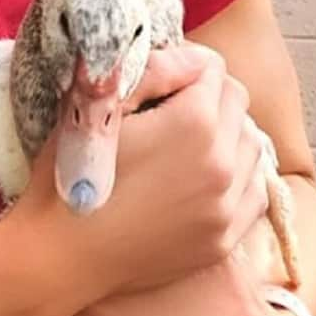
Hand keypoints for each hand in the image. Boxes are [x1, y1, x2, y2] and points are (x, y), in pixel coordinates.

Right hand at [5, 43, 270, 315]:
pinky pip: (254, 192)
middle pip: (238, 104)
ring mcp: (227, 206)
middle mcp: (223, 164)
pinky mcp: (224, 240)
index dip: (185, 66)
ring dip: (227, 135)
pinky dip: (237, 177)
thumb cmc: (71, 174)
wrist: (60, 256)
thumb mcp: (98, 106)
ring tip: (188, 143)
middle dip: (209, 97)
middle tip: (170, 108)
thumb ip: (152, 70)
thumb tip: (192, 59)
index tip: (161, 79)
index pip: (214, 70)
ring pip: (252, 146)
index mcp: (194, 123)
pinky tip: (205, 178)